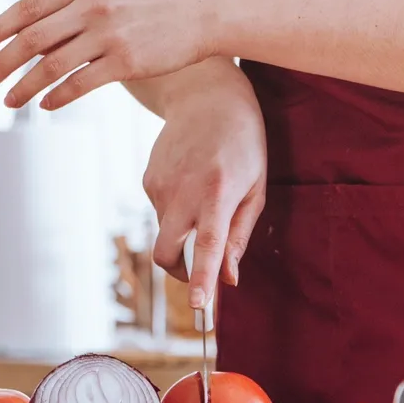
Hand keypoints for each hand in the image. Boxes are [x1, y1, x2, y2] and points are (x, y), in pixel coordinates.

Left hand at [0, 0, 221, 109]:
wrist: (206, 7)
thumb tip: (37, 22)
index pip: (27, 7)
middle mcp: (92, 4)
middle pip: (32, 38)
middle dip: (2, 61)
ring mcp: (109, 33)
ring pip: (51, 64)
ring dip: (25, 85)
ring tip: (9, 100)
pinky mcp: (127, 61)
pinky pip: (81, 83)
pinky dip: (57, 95)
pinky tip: (46, 104)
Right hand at [145, 65, 267, 308]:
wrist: (205, 95)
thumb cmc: (242, 142)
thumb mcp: (256, 186)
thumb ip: (241, 234)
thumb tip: (230, 278)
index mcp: (218, 192)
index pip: (209, 244)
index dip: (204, 279)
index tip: (200, 307)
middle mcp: (184, 190)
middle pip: (167, 253)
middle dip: (180, 274)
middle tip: (199, 274)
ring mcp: (160, 184)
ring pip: (164, 232)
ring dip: (182, 234)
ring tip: (204, 198)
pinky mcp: (147, 178)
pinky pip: (160, 210)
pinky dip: (175, 210)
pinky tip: (190, 181)